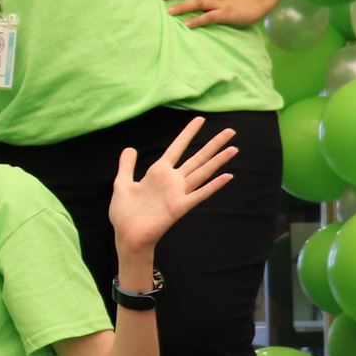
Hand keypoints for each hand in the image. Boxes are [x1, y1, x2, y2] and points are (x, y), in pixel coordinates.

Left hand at [108, 116, 238, 254]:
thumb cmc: (124, 213)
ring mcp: (178, 193)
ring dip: (218, 161)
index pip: (177, 147)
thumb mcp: (122, 183)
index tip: (200, 119)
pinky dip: (213, 186)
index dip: (188, 133)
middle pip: (197, 158)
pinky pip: (200, 194)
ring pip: (202, 172)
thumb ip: (127, 166)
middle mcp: (172, 180)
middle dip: (213, 144)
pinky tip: (227, 177)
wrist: (126, 236)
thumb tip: (130, 148)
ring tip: (234, 149)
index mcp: (158, 172)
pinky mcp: (180, 207)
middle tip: (231, 131)